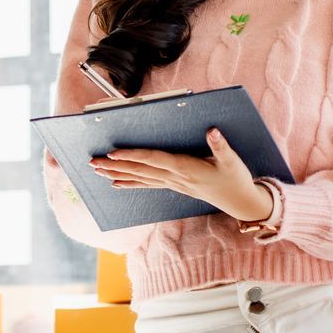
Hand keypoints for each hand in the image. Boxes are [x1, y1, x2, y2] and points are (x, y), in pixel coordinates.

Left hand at [89, 128, 272, 221]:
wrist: (239, 201)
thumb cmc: (235, 178)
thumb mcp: (232, 161)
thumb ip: (221, 145)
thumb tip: (212, 130)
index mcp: (185, 168)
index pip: (153, 160)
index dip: (133, 156)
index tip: (114, 153)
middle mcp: (174, 177)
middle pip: (139, 170)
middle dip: (115, 166)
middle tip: (93, 162)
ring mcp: (172, 184)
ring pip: (139, 178)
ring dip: (116, 174)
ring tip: (97, 171)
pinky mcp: (173, 186)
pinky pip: (146, 185)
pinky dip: (129, 183)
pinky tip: (114, 184)